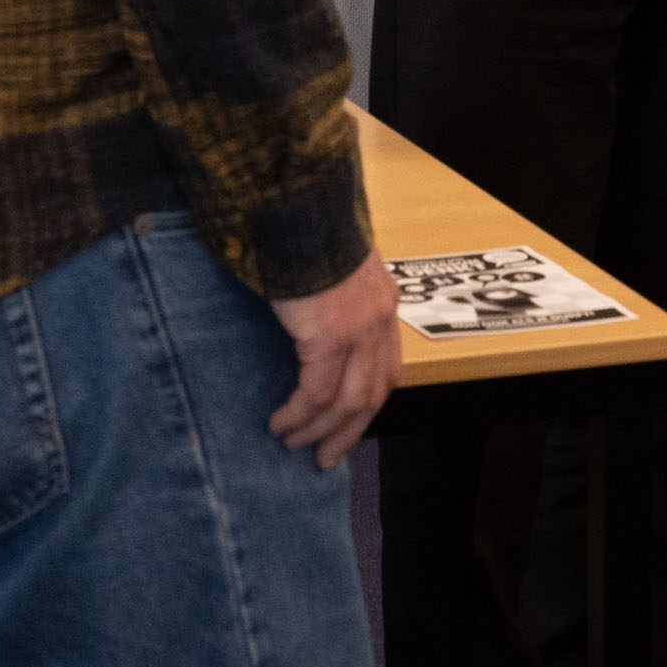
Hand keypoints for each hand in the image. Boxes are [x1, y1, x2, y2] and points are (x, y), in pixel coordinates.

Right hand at [269, 248, 402, 468]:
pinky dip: (298, 414)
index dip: (367, 401)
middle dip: (348, 431)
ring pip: (345, 403)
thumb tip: (314, 322)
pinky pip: (315, 393)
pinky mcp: (328, 338)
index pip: (386, 368)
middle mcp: (378, 322)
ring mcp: (357, 332)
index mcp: (383, 304)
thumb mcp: (334, 267)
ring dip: (319, 430)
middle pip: (371, 395)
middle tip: (325, 456)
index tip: (348, 423)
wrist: (301, 210)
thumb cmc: (308, 232)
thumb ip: (335, 296)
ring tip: (294, 444)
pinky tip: (280, 423)